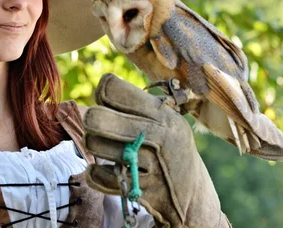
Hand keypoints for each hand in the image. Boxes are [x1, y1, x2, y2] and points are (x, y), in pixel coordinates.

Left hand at [82, 74, 230, 227]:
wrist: (191, 193)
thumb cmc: (170, 147)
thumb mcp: (167, 120)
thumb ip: (138, 105)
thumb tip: (101, 89)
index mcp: (162, 114)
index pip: (112, 89)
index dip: (103, 92)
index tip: (106, 100)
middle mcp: (158, 137)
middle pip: (97, 118)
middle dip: (91, 120)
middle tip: (95, 124)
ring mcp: (149, 165)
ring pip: (95, 145)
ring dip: (94, 145)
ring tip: (104, 145)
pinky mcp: (140, 190)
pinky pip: (100, 176)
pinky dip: (95, 173)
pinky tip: (103, 168)